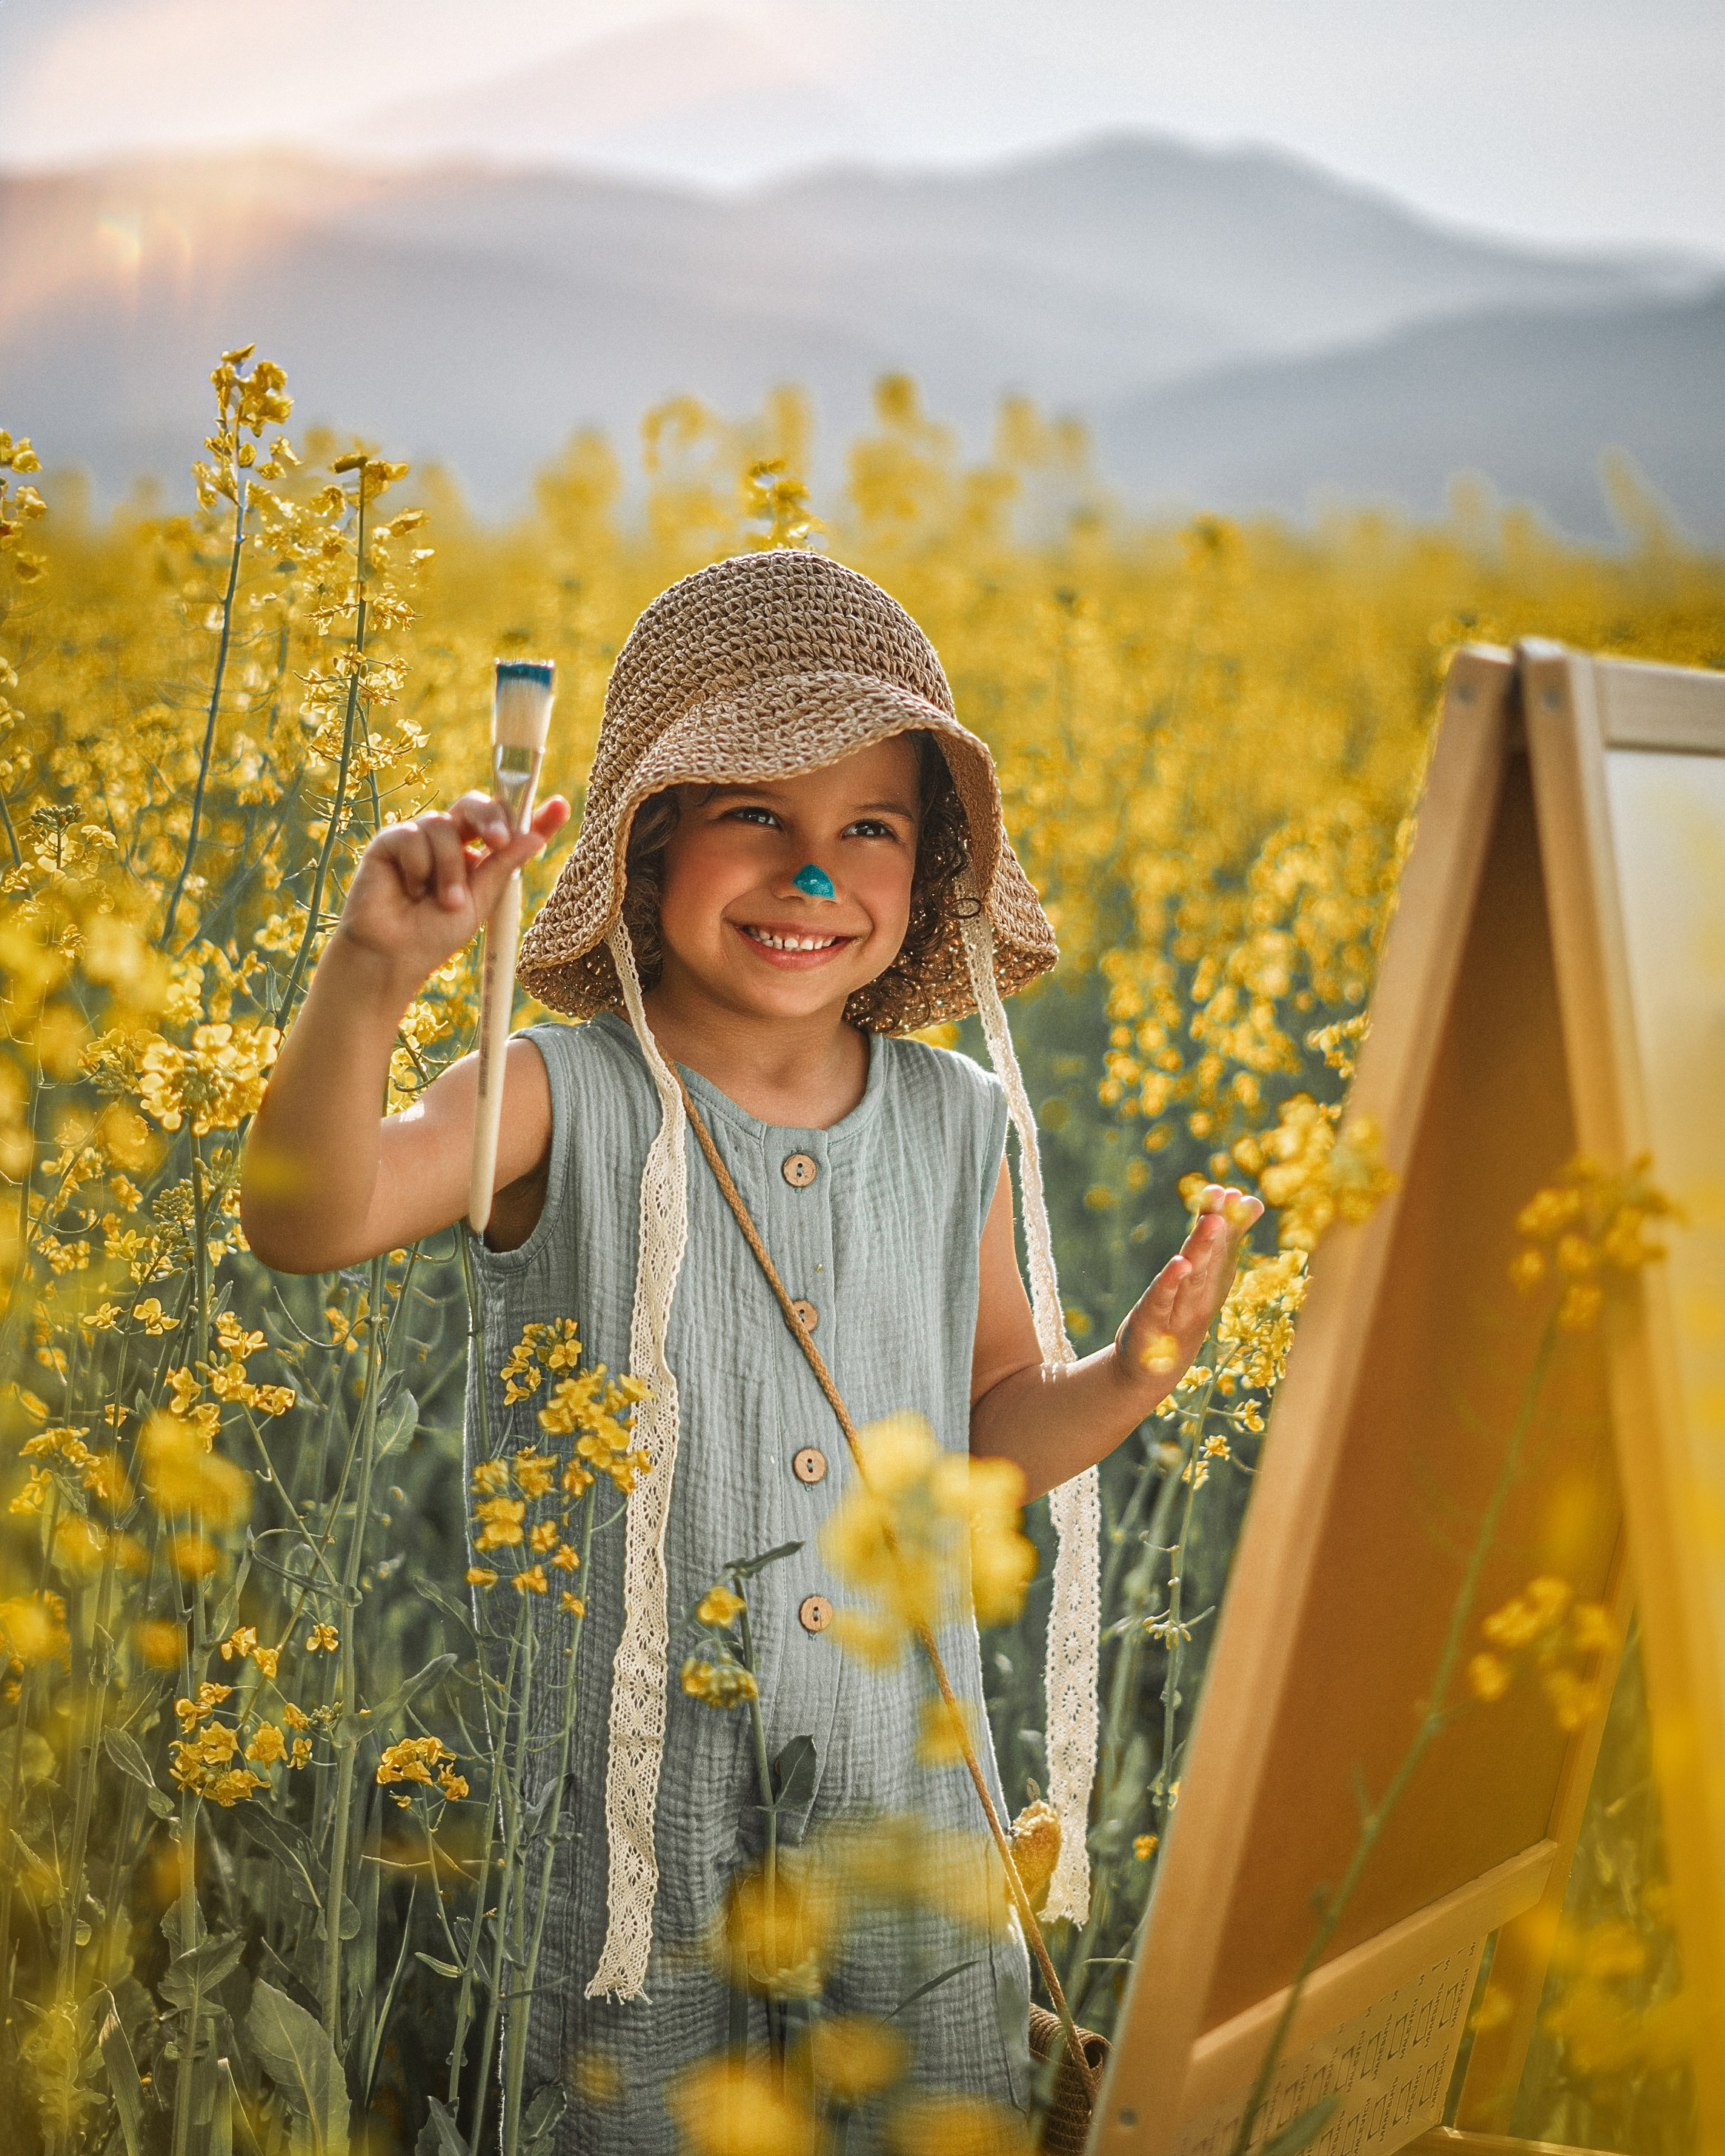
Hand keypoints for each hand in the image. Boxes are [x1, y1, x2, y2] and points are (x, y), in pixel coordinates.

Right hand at [335, 791, 569, 996]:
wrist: (392, 956)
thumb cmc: (434, 934)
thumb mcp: (480, 902)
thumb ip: (503, 866)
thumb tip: (535, 836)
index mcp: (477, 854)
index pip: (507, 826)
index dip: (532, 814)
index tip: (561, 807)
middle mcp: (450, 840)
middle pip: (475, 806)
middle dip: (491, 818)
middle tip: (499, 842)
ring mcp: (419, 838)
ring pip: (444, 826)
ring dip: (449, 869)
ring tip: (443, 902)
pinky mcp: (390, 842)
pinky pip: (412, 836)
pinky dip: (417, 868)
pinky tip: (409, 891)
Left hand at [1112, 1184, 1265, 1407]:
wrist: (1149, 1370)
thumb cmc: (1178, 1316)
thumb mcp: (1201, 1275)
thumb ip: (1220, 1240)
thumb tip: (1246, 1200)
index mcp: (1212, 1281)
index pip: (1223, 1246)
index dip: (1232, 1221)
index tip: (1243, 1197)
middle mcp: (1200, 1294)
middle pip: (1211, 1256)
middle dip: (1221, 1226)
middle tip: (1233, 1198)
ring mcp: (1178, 1309)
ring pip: (1193, 1275)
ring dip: (1202, 1247)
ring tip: (1212, 1220)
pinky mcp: (1152, 1322)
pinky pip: (1163, 1297)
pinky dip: (1171, 1281)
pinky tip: (1179, 1264)